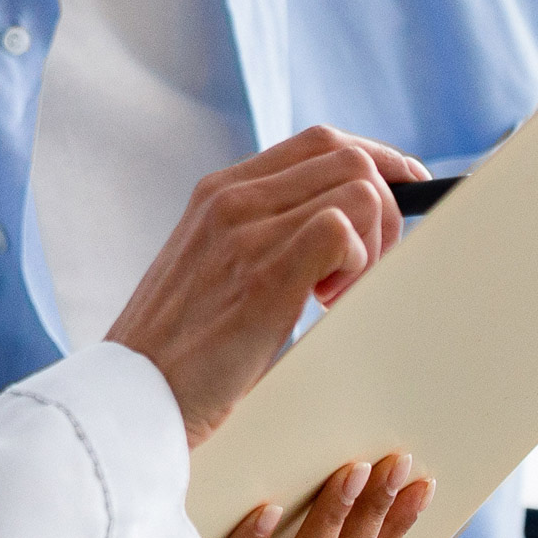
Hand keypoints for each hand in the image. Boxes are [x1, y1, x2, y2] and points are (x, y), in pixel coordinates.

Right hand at [105, 128, 424, 443]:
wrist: (131, 395)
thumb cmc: (177, 348)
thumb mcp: (209, 269)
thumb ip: (256, 236)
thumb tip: (332, 230)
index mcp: (218, 192)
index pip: (320, 142)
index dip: (378, 159)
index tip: (407, 188)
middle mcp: (231, 198)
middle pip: (349, 158)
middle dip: (385, 210)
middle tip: (364, 269)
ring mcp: (245, 232)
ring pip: (358, 188)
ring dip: (373, 242)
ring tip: (336, 294)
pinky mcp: (263, 275)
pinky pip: (342, 231)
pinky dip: (357, 266)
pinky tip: (325, 305)